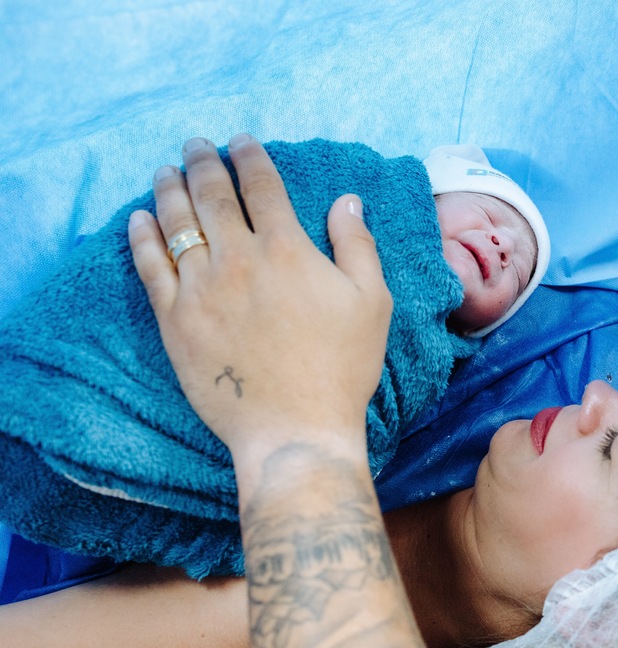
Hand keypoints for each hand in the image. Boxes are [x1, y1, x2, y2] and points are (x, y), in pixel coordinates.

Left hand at [129, 134, 392, 465]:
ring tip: (166, 171)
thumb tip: (346, 201)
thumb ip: (357, 245)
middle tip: (196, 145)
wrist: (295, 427)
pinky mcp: (175, 319)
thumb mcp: (372, 301)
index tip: (242, 142)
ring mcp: (200, 288)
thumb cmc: (343, 367)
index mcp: (287, 248)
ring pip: (176, 222)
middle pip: (211, 194)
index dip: (250, 157)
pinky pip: (150, 266)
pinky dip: (142, 236)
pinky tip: (139, 219)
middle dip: (202, 161)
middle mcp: (238, 258)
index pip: (261, 185)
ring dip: (170, 189)